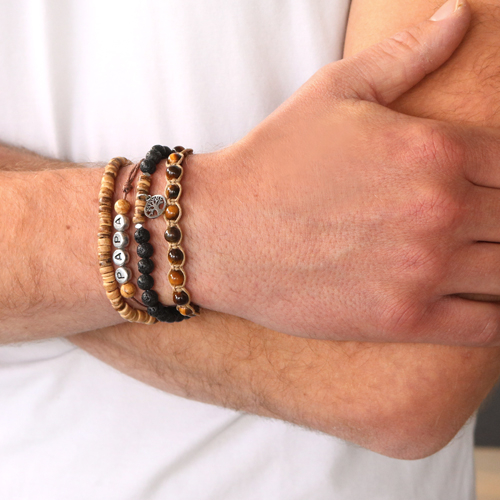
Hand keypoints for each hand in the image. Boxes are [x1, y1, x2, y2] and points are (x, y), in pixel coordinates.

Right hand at [180, 0, 499, 345]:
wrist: (220, 232)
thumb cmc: (273, 161)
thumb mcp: (334, 91)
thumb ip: (407, 54)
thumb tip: (458, 15)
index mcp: (435, 150)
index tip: (489, 189)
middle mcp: (439, 210)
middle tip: (480, 226)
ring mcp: (423, 271)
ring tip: (481, 261)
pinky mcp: (401, 319)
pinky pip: (485, 329)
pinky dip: (496, 321)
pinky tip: (482, 305)